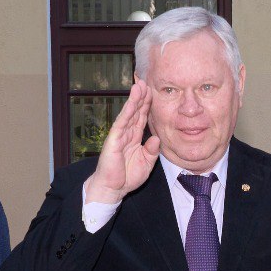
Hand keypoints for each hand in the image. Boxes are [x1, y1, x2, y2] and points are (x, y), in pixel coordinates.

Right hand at [84, 80, 159, 204]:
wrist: (113, 189)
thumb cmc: (127, 177)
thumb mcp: (146, 164)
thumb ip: (152, 151)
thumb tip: (157, 138)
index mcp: (135, 137)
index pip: (142, 117)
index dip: (147, 104)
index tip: (153, 91)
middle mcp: (127, 133)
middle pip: (136, 111)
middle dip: (141, 96)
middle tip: (146, 81)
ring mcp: (120, 135)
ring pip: (128, 113)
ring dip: (134, 99)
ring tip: (139, 85)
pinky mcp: (114, 140)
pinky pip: (122, 124)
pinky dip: (127, 113)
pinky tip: (131, 103)